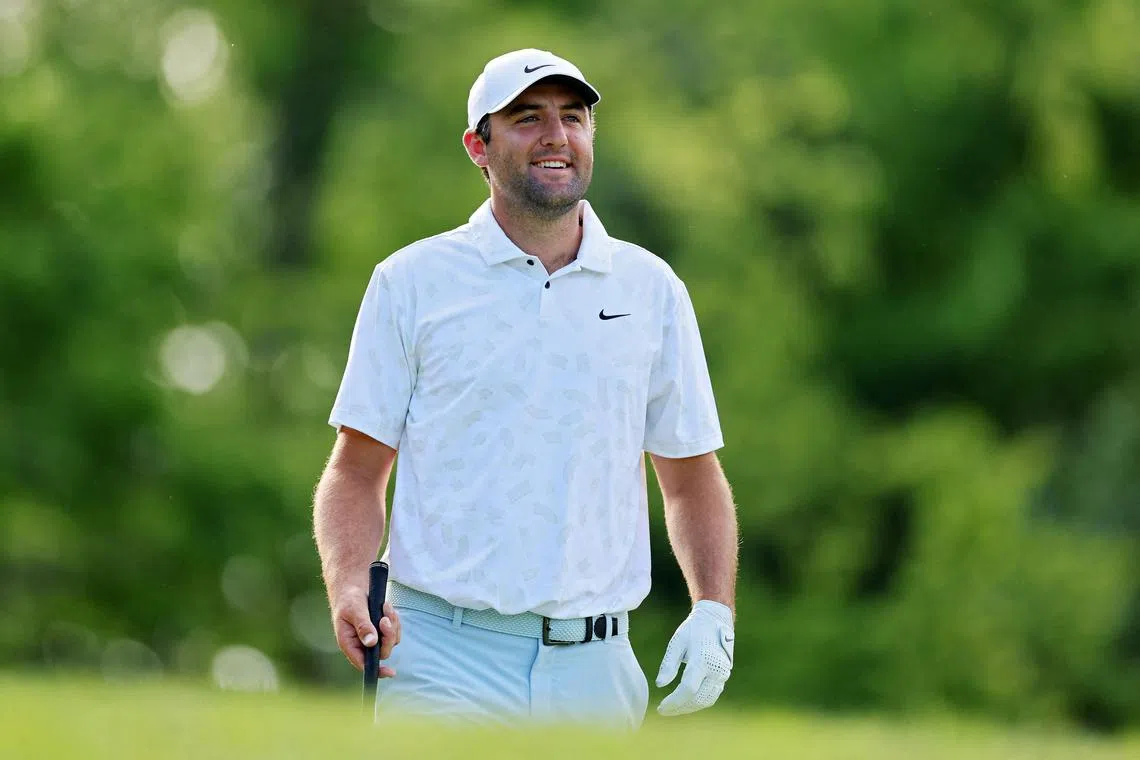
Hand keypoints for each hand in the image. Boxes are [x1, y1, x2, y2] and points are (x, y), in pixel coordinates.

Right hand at [331, 587, 401, 676]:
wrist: (352, 587)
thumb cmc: (348, 599)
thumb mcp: (354, 610)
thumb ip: (363, 626)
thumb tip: (371, 643)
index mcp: (349, 644)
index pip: (363, 663)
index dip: (376, 670)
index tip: (390, 672)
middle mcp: (361, 644)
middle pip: (382, 652)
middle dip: (388, 635)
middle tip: (385, 618)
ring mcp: (373, 637)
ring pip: (391, 641)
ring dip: (392, 624)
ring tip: (385, 606)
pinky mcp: (382, 630)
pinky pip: (395, 631)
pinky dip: (394, 620)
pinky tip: (387, 607)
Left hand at [655, 600, 733, 715]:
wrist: (715, 620)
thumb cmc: (693, 630)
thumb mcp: (677, 642)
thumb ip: (668, 664)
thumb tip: (660, 685)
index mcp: (702, 660)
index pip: (688, 689)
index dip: (674, 701)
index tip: (661, 707)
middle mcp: (716, 669)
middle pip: (697, 698)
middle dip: (679, 708)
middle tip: (664, 710)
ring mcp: (723, 674)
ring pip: (706, 700)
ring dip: (689, 708)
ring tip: (673, 708)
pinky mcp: (724, 676)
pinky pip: (711, 695)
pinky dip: (698, 702)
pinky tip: (685, 701)